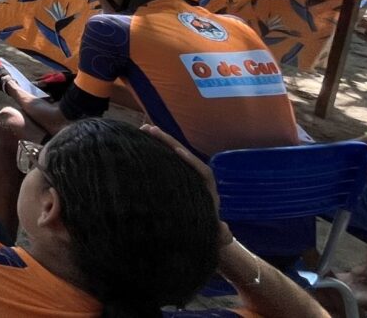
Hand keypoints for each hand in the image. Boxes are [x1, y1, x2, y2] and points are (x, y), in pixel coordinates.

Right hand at [144, 124, 232, 244]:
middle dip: (170, 142)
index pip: (203, 172)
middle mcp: (197, 180)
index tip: (178, 152)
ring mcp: (185, 177)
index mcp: (208, 192)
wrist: (204, 235)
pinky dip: (156, 151)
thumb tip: (225, 230)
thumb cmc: (208, 235)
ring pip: (175, 156)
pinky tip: (141, 142)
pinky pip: (166, 162)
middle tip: (151, 129)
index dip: (191, 161)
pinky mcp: (174, 178)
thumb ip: (221, 235)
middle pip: (186, 157)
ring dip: (161, 142)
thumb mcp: (215, 237)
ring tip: (143, 129)